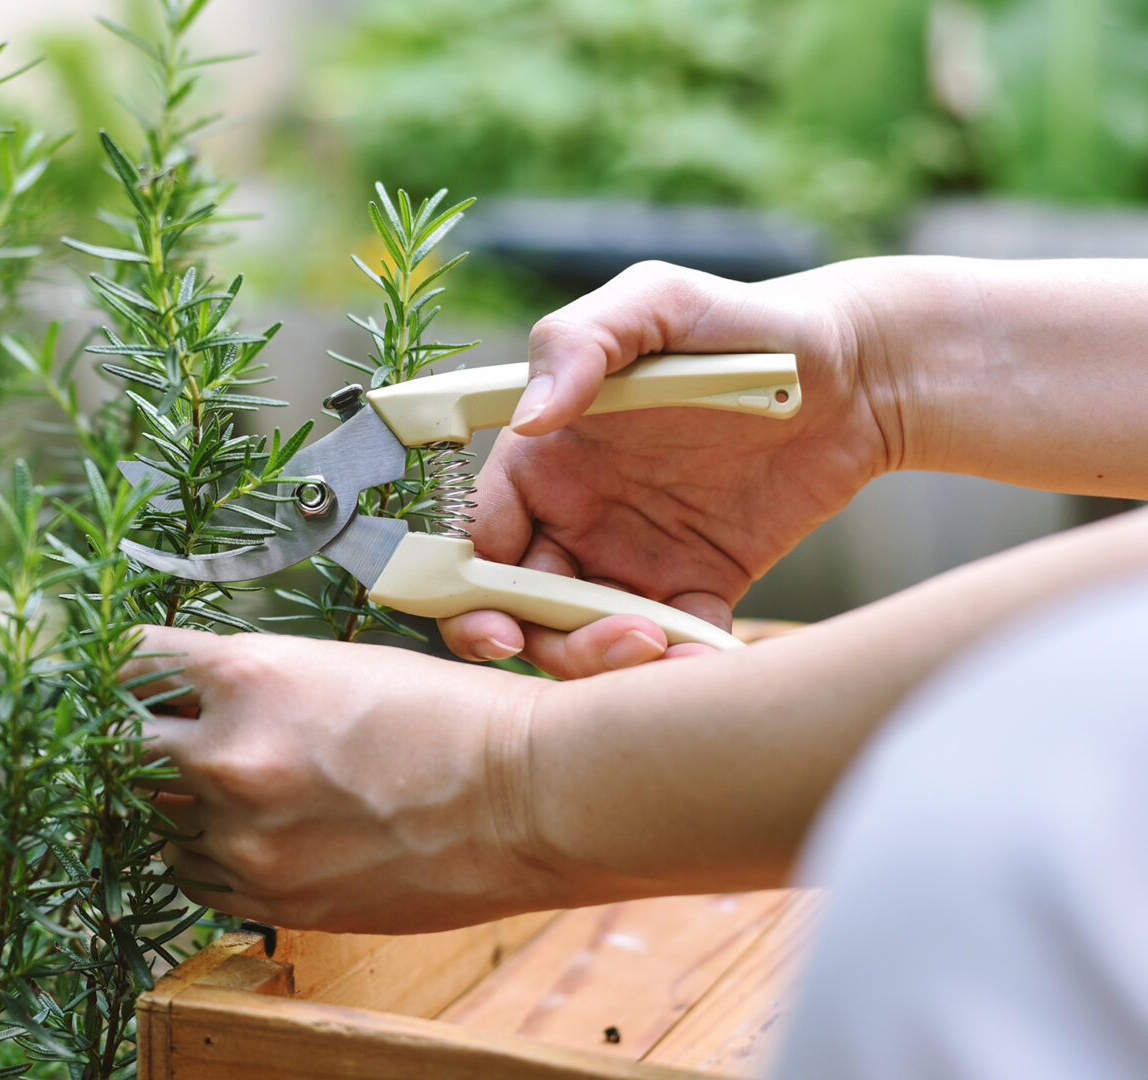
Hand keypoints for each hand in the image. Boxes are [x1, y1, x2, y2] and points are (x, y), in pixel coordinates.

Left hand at [126, 624, 565, 932]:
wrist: (528, 797)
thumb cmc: (449, 715)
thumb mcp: (336, 664)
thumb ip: (251, 683)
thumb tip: (192, 696)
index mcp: (248, 675)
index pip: (128, 663)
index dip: (123, 669)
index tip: (131, 676)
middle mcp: (230, 756)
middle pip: (125, 748)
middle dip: (146, 737)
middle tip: (176, 734)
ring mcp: (245, 837)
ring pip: (158, 818)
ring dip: (180, 801)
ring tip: (236, 785)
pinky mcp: (270, 898)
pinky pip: (193, 877)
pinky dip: (208, 855)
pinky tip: (252, 833)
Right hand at [439, 259, 900, 676]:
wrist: (858, 368)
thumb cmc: (743, 321)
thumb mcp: (656, 302)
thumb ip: (577, 344)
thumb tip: (529, 419)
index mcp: (544, 460)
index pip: (480, 539)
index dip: (471, 589)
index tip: (501, 622)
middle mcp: (576, 516)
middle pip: (523, 606)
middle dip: (545, 641)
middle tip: (607, 642)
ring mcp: (634, 558)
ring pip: (588, 637)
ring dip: (610, 661)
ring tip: (666, 647)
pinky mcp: (699, 586)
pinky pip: (673, 645)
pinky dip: (681, 668)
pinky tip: (709, 659)